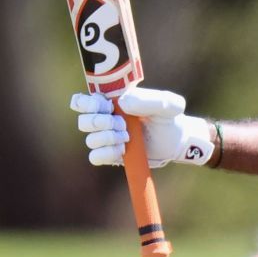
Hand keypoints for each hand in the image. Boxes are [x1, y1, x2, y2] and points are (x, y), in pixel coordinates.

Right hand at [71, 86, 214, 167]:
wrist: (175, 141)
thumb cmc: (168, 118)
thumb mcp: (167, 105)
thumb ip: (150, 99)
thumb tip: (122, 103)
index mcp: (110, 102)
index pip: (82, 101)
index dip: (88, 104)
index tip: (108, 106)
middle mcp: (104, 119)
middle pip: (83, 121)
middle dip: (101, 123)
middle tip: (123, 124)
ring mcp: (106, 138)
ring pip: (90, 140)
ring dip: (107, 138)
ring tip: (127, 137)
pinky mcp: (111, 155)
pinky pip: (95, 157)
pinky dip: (106, 154)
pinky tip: (122, 150)